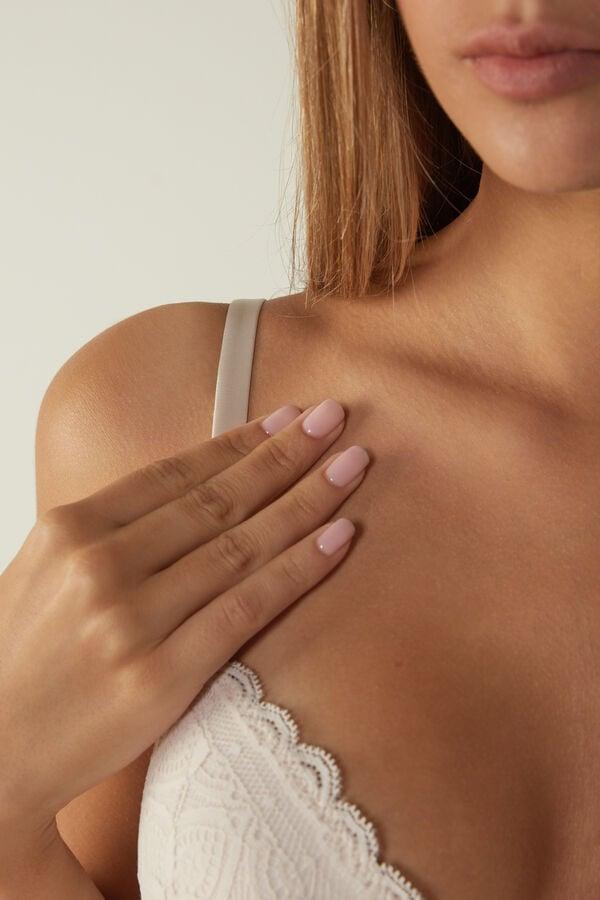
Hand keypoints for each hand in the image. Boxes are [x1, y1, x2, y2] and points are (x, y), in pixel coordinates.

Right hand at [0, 398, 369, 832]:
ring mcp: (130, 620)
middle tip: (335, 419)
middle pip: (216, 497)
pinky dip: (299, 568)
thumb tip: (196, 487)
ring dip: (307, 499)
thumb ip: (115, 529)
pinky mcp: (160, 676)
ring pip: (241, 543)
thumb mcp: (48, 569)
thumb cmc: (24, 654)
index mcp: (71, 527)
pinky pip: (247, 606)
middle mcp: (100, 563)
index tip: (286, 418)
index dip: (238, 442)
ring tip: (353, 465)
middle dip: (285, 453)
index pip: (174, 471)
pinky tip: (339, 537)